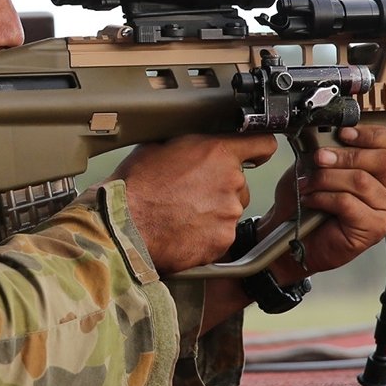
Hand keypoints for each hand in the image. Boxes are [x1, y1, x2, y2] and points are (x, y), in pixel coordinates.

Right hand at [117, 133, 278, 273]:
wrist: (123, 228)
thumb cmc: (133, 187)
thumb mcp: (157, 146)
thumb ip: (187, 144)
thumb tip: (189, 144)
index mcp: (217, 152)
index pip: (262, 144)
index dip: (257, 150)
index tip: (255, 155)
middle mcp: (231, 182)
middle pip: (240, 184)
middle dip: (221, 188)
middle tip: (190, 193)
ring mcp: (229, 214)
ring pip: (230, 211)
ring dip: (213, 213)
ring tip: (181, 215)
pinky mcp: (223, 241)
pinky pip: (221, 236)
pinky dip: (206, 236)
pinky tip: (182, 231)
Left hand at [259, 125, 385, 281]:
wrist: (291, 234)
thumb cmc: (305, 203)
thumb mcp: (315, 166)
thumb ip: (329, 149)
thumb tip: (329, 136)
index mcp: (379, 172)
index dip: (371, 135)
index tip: (343, 133)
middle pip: (382, 160)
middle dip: (345, 156)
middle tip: (319, 159)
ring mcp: (384, 212)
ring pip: (361, 180)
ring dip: (327, 178)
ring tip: (308, 184)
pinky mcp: (374, 228)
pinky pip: (348, 203)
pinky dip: (323, 197)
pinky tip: (311, 200)